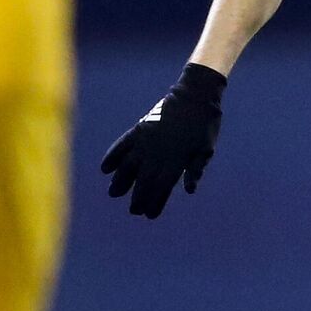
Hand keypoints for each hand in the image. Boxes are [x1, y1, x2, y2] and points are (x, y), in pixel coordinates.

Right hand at [101, 63, 226, 218]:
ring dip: (121, 181)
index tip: (148, 214)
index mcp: (175, 161)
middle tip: (134, 211)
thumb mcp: (205, 149)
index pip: (160, 188)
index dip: (154, 202)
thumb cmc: (204, 125)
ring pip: (128, 166)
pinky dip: (112, 156)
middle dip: (138, 197)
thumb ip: (194, 170)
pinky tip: (105, 169)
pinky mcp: (139, 129)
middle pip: (143, 181)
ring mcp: (145, 140)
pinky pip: (121, 145)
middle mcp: (156, 153)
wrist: (195, 96)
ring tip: (114, 193)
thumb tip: (188, 191)